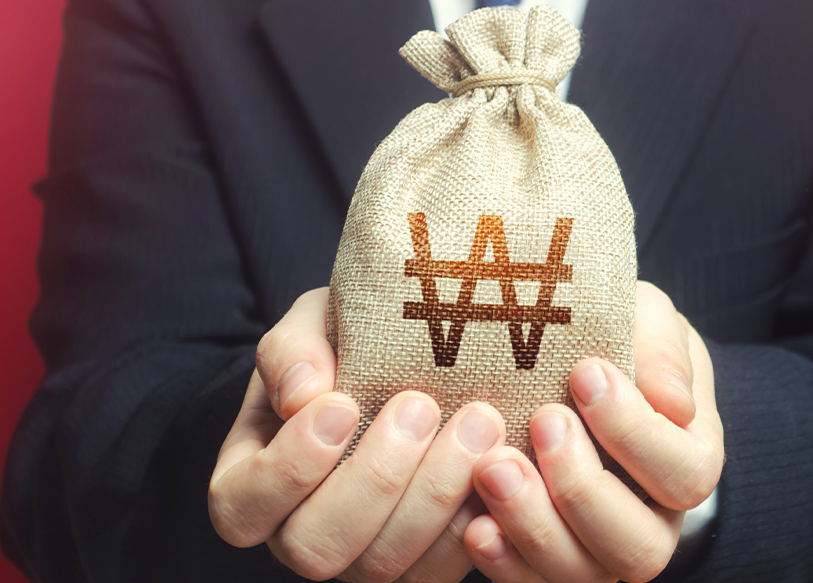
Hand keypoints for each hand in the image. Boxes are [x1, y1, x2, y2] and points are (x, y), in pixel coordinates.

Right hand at [208, 288, 506, 581]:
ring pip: (383, 565)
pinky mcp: (419, 567)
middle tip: (419, 405)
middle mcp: (299, 534)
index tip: (341, 404)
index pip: (241, 507)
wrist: (406, 363)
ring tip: (478, 420)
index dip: (287, 468)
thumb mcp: (311, 326)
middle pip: (315, 547)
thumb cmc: (343, 344)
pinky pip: (439, 572)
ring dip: (434, 493)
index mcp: (252, 484)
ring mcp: (360, 559)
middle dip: (374, 478)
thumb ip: (292, 350)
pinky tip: (499, 463)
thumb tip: (301, 394)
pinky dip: (473, 520)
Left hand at [463, 281, 723, 582]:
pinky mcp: (546, 556)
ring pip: (583, 573)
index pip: (683, 473)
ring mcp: (598, 546)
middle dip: (582, 489)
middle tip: (543, 422)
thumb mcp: (648, 323)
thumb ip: (662, 350)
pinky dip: (504, 563)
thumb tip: (673, 404)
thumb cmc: (619, 342)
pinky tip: (474, 524)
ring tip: (493, 467)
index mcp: (688, 460)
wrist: (578, 369)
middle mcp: (652, 518)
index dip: (634, 431)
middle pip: (638, 546)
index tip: (585, 372)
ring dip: (535, 526)